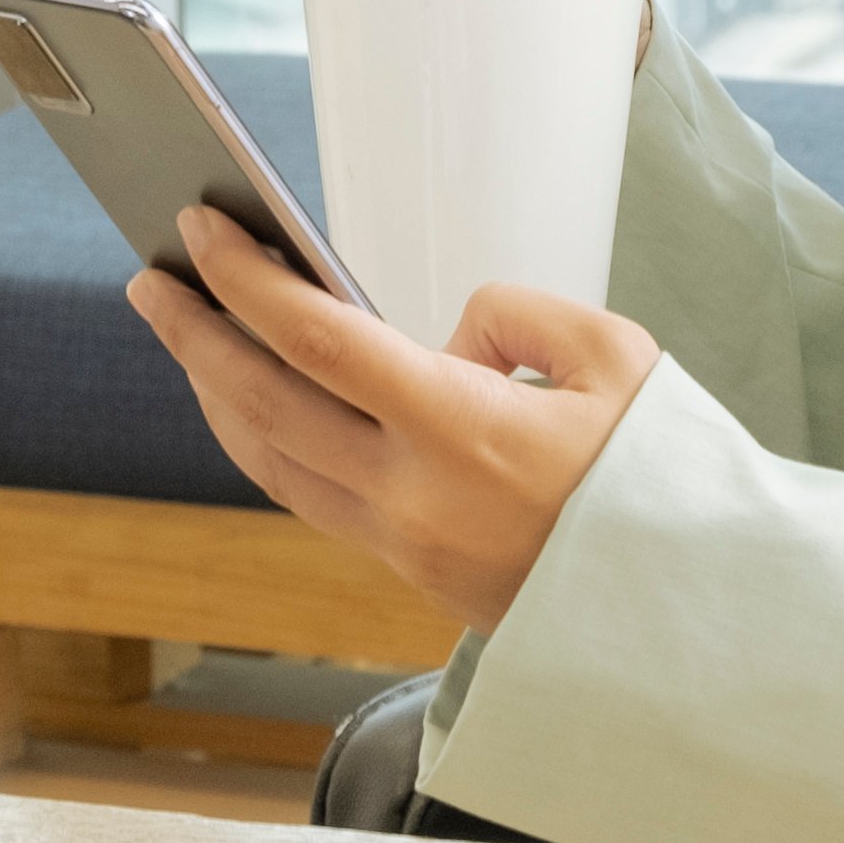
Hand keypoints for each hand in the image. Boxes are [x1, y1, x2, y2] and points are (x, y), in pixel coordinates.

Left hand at [123, 207, 660, 634]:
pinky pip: (310, 496)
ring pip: (272, 462)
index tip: (201, 228)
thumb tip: (442, 336)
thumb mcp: (617, 357)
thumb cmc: (668, 479)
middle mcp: (413, 495)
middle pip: (264, 405)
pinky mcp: (412, 571)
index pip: (317, 341)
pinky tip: (253, 403)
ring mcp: (404, 543)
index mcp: (464, 431)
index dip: (246, 281)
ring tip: (188, 334)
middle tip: (151, 278)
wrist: (692, 613)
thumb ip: (515, 317)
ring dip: (216, 392)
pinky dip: (265, 441)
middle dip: (194, 335)